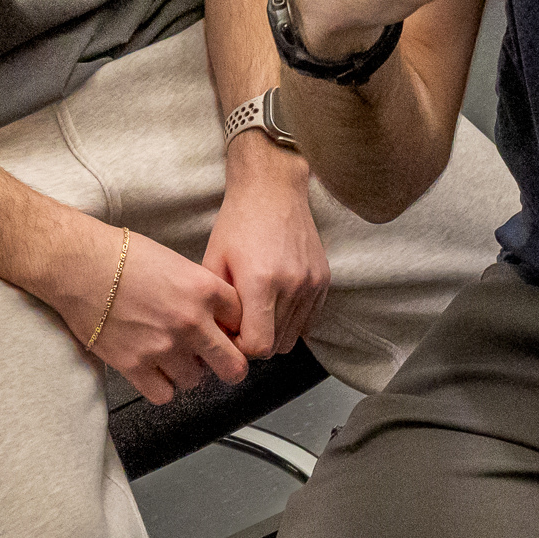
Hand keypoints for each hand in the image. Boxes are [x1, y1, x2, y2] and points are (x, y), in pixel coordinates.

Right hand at [73, 225, 254, 403]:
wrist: (80, 266)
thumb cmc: (124, 257)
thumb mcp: (177, 263)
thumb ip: (202, 292)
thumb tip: (216, 318)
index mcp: (204, 290)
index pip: (242, 322)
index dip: (235, 328)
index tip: (227, 331)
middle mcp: (190, 322)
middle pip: (233, 366)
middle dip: (230, 365)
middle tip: (219, 362)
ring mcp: (163, 347)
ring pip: (195, 381)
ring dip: (188, 371)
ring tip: (173, 355)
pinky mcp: (134, 366)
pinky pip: (164, 395)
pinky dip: (162, 386)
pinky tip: (154, 369)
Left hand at [198, 150, 329, 361]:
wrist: (273, 189)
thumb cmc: (237, 223)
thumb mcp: (214, 261)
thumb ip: (216, 305)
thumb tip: (219, 339)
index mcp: (261, 282)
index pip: (257, 346)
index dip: (239, 347)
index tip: (229, 332)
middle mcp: (292, 285)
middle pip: (276, 347)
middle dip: (256, 342)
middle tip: (241, 322)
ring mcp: (312, 283)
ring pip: (293, 337)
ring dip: (274, 332)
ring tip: (258, 310)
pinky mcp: (324, 279)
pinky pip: (308, 321)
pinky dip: (291, 320)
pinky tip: (276, 301)